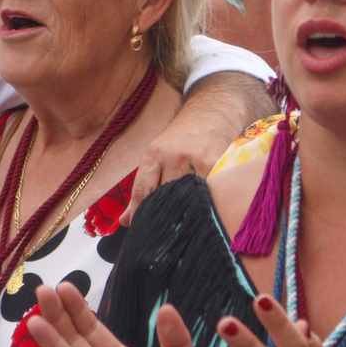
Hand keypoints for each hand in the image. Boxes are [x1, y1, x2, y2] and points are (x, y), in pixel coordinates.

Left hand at [124, 72, 271, 224]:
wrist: (214, 112)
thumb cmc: (182, 138)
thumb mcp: (158, 155)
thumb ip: (142, 187)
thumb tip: (125, 221)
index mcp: (155, 154)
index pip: (143, 192)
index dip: (140, 215)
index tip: (141, 230)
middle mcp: (175, 157)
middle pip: (165, 199)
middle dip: (162, 217)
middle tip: (162, 234)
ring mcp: (199, 161)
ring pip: (188, 199)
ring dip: (184, 214)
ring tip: (183, 227)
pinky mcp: (220, 165)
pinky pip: (209, 192)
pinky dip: (205, 204)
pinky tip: (203, 212)